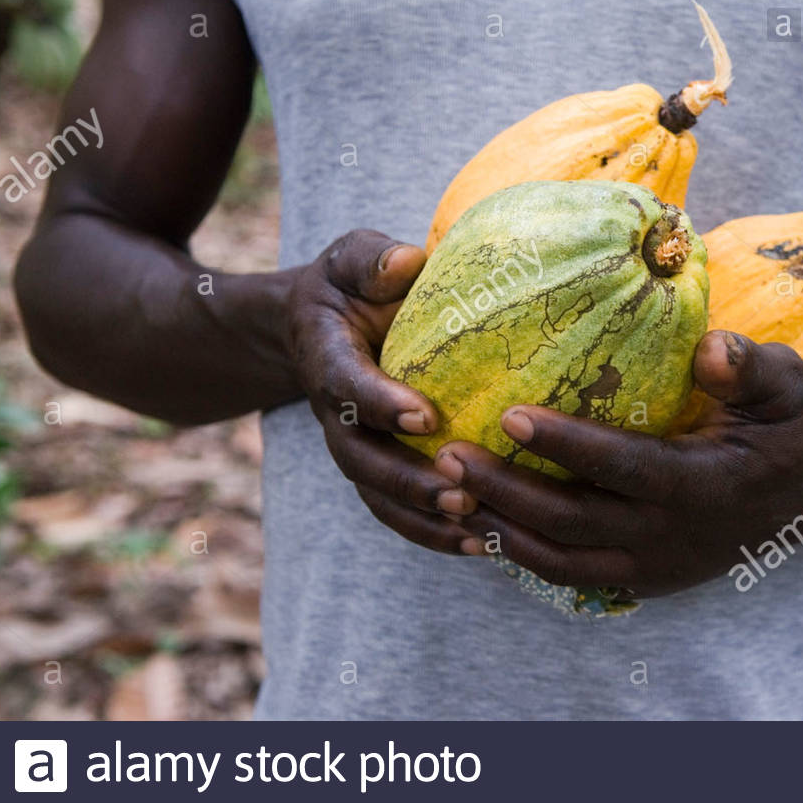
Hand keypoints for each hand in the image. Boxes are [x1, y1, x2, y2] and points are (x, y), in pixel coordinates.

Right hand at [288, 230, 476, 554]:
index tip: (425, 416)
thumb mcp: (353, 259)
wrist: (318, 326)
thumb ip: (373, 260)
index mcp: (327, 356)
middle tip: (463, 494)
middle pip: (362, 459)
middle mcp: (333, 412)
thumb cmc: (351, 285)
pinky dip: (434, 533)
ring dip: (426, 519)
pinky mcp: (375, 470)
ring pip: (379, 497)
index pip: (346, 385)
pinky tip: (485, 543)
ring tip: (479, 531)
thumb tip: (406, 262)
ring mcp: (352, 447)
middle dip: (410, 482)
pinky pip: (397, 512)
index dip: (380, 403)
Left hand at [432, 331, 802, 596]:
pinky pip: (571, 576)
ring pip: (561, 562)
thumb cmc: (795, 427)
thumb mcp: (792, 386)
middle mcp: (675, 537)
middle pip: (572, 524)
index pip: (624, 468)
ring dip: (502, 529)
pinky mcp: (645, 579)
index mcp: (707, 486)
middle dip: (505, 491)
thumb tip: (709, 348)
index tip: (508, 414)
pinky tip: (483, 520)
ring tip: (448, 491)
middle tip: (447, 455)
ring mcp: (657, 566)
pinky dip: (523, 555)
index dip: (565, 445)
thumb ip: (753, 365)